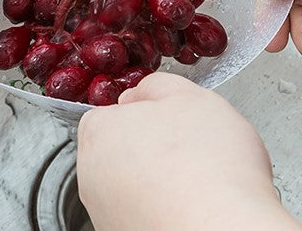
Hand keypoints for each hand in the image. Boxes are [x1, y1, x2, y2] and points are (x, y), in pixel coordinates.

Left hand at [77, 73, 301, 230]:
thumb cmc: (209, 169)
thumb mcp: (189, 96)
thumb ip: (157, 85)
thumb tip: (143, 92)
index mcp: (99, 133)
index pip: (110, 113)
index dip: (145, 113)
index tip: (170, 120)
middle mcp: (92, 178)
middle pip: (119, 149)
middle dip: (149, 146)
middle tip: (187, 148)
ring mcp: (107, 215)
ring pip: (131, 185)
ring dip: (157, 180)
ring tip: (194, 181)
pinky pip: (144, 213)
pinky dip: (163, 209)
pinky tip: (192, 206)